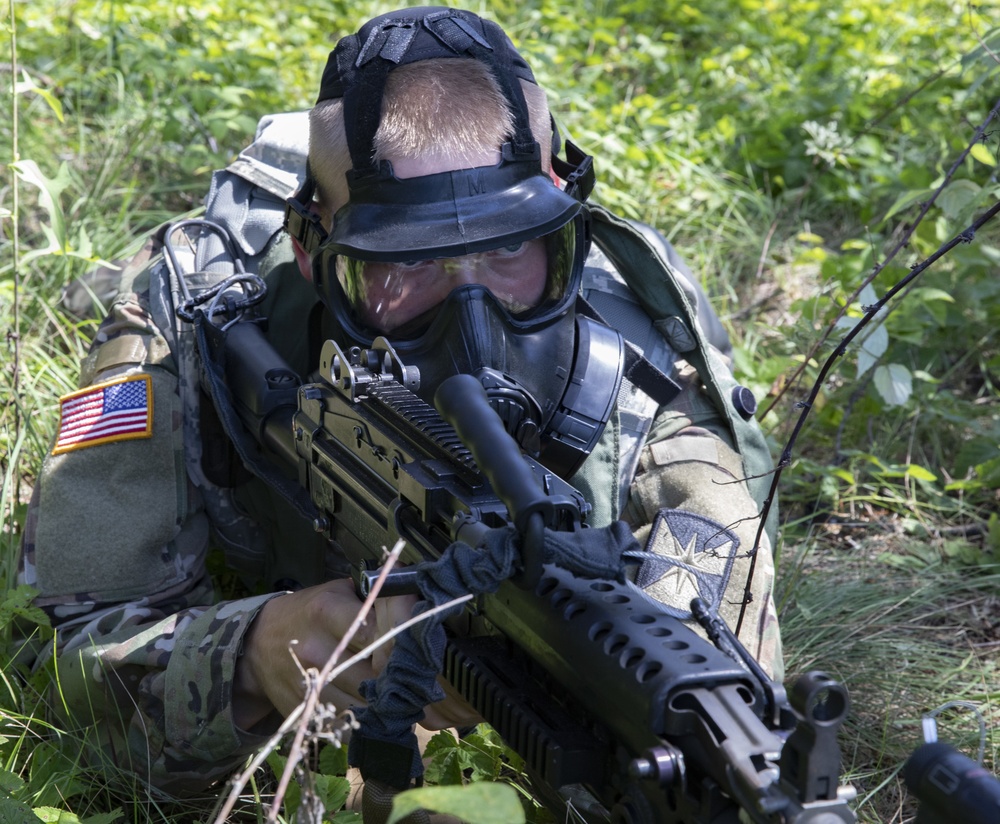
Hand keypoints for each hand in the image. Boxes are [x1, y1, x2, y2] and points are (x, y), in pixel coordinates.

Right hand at [233, 578, 414, 727]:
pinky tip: (381, 712)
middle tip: (421, 677)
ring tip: (409, 698)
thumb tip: (420, 596)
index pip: (373, 632)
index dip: (400, 641)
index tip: (418, 645)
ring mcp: (309, 685)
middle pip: (374, 674)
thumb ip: (376, 596)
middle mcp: (316, 649)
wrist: (257, 645)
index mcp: (326, 612)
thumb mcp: (337, 592)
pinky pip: (349, 726)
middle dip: (402, 678)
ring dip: (391, 705)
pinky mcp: (305, 712)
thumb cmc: (309, 612)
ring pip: (365, 705)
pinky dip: (369, 723)